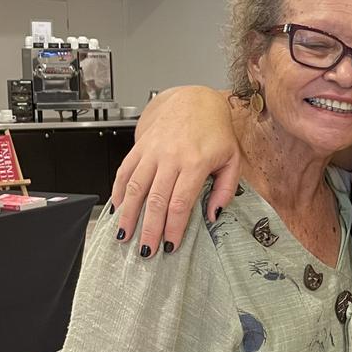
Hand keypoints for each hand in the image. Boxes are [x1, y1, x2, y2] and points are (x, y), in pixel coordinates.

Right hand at [110, 87, 241, 254]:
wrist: (193, 101)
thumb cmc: (215, 132)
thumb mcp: (232, 159)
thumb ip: (225, 189)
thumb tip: (213, 216)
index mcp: (195, 162)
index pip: (180, 202)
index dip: (174, 227)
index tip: (170, 245)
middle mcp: (171, 156)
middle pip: (155, 200)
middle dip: (149, 229)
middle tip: (146, 251)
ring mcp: (152, 151)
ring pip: (136, 187)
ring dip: (129, 215)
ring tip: (125, 236)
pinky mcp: (140, 147)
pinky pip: (125, 172)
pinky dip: (119, 192)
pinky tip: (118, 210)